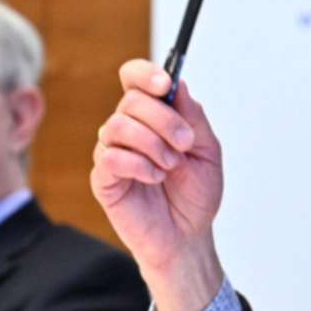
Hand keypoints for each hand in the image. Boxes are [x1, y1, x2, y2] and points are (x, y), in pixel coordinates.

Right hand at [91, 59, 224, 310]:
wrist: (188, 237)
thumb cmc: (196, 195)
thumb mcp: (207, 151)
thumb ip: (193, 117)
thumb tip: (177, 85)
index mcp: (153, 116)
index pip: (134, 78)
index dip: (145, 73)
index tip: (165, 84)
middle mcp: (129, 129)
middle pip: (130, 100)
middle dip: (164, 119)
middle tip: (184, 144)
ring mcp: (113, 152)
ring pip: (118, 125)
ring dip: (153, 144)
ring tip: (170, 166)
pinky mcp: (103, 179)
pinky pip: (111, 157)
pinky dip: (139, 165)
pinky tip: (155, 178)